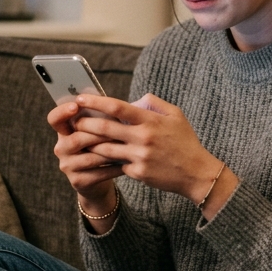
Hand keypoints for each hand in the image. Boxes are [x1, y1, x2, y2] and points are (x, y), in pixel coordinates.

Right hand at [48, 100, 124, 204]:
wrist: (99, 180)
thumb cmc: (102, 146)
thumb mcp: (98, 130)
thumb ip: (99, 117)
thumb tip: (113, 103)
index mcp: (64, 131)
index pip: (54, 118)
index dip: (63, 111)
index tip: (76, 106)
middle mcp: (61, 148)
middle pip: (77, 138)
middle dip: (100, 133)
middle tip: (120, 130)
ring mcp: (67, 166)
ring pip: (90, 157)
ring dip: (110, 151)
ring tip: (127, 146)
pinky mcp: (78, 181)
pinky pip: (99, 173)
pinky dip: (115, 167)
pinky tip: (128, 163)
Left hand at [69, 93, 238, 219]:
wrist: (196, 173)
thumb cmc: (186, 142)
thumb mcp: (176, 116)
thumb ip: (155, 104)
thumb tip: (135, 99)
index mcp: (151, 121)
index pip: (117, 107)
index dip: (96, 102)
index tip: (81, 98)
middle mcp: (143, 138)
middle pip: (104, 128)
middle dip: (85, 123)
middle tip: (75, 121)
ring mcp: (140, 157)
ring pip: (105, 149)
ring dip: (91, 144)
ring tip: (81, 139)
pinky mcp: (138, 173)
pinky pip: (117, 165)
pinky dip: (108, 161)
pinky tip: (99, 159)